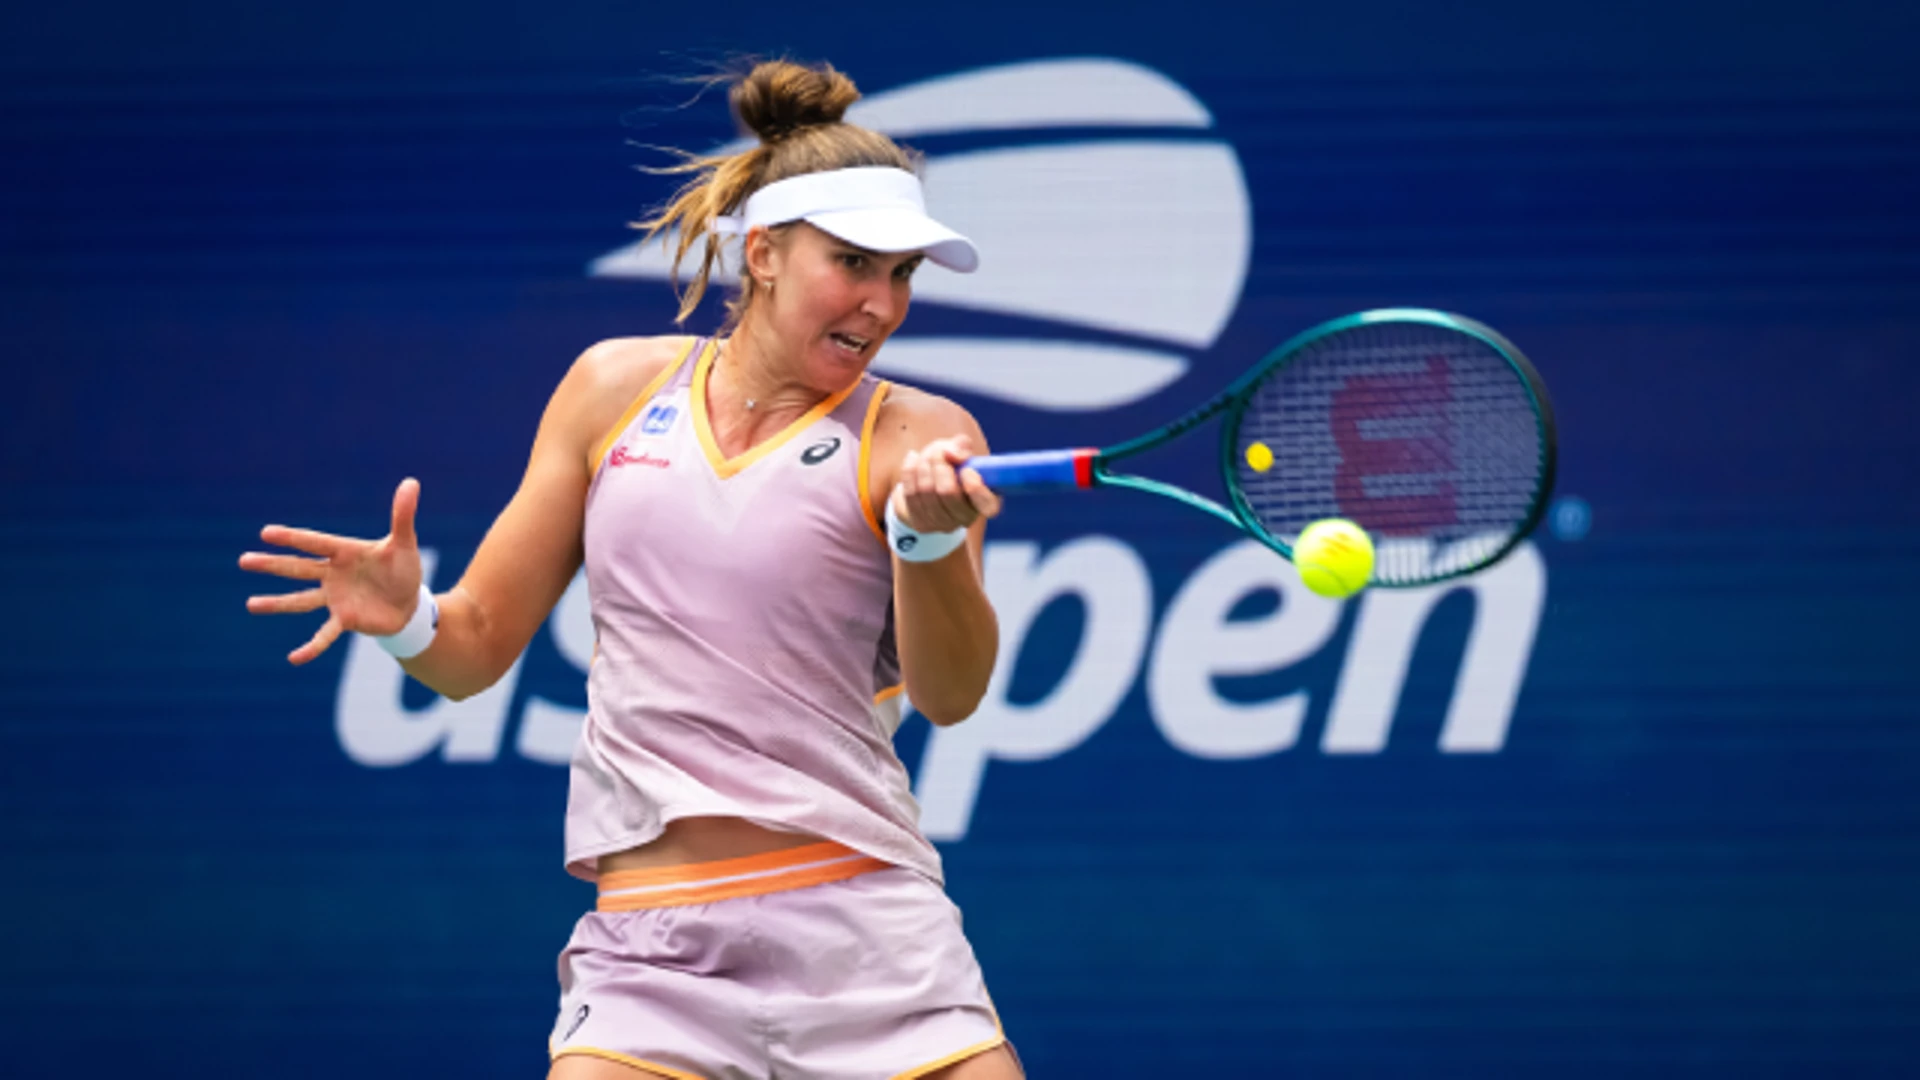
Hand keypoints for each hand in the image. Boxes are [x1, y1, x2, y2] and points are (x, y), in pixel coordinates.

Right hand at [239, 478, 425, 664]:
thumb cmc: (404, 568)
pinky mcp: (345, 620)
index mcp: (345, 552)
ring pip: (301, 600)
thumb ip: (403, 515)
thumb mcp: (405, 543)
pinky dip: (311, 648)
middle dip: (273, 564)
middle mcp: (333, 574)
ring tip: (251, 604)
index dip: (292, 538)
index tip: (266, 533)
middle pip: (299, 568)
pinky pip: (325, 635)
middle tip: (243, 560)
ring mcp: (335, 598)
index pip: (315, 543)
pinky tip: (294, 659)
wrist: (411, 602)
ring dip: (277, 603)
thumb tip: (412, 482)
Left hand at [890, 435, 1002, 533]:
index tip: (966, 470)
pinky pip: (910, 493)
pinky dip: (910, 470)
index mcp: (987, 500)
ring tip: (926, 454)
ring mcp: (943, 524)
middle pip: (948, 492)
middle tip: (939, 451)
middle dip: (939, 464)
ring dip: (924, 465)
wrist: (930, 484)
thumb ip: (961, 446)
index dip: (976, 489)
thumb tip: (951, 453)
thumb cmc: (952, 467)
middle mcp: (966, 518)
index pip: (988, 505)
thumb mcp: (960, 451)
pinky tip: (913, 458)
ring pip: (926, 491)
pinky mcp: (922, 524)